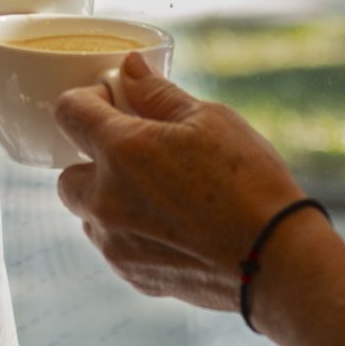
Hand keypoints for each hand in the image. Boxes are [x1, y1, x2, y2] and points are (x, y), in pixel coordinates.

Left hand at [52, 53, 306, 313]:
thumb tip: (130, 70)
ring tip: (162, 196)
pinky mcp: (132, 275)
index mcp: (121, 151)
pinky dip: (130, 234)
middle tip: (139, 156)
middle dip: (94, 162)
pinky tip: (174, 228)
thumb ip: (158, 94)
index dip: (88, 100)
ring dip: (110, 201)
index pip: (69, 111)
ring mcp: (115, 243)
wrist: (276, 261)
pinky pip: (114, 246)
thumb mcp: (210, 121)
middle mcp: (105, 200)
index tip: (114, 102)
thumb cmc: (249, 184)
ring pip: (89, 214)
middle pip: (69, 173)